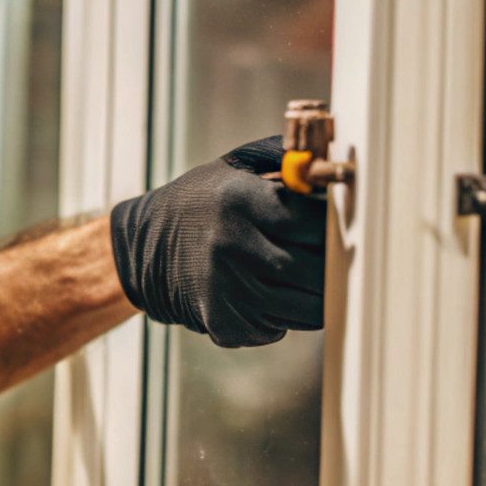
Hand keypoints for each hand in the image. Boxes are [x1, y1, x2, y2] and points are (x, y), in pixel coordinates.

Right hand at [109, 137, 327, 348]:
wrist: (145, 247)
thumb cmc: (203, 202)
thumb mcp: (235, 166)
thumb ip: (284, 158)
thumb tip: (333, 165)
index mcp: (238, 201)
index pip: (316, 222)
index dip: (336, 226)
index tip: (340, 225)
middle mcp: (231, 246)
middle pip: (318, 270)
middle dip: (336, 266)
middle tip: (338, 257)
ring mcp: (227, 290)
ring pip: (308, 308)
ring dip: (318, 296)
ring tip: (305, 276)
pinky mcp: (225, 324)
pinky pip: (282, 327)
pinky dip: (286, 316)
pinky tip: (268, 294)